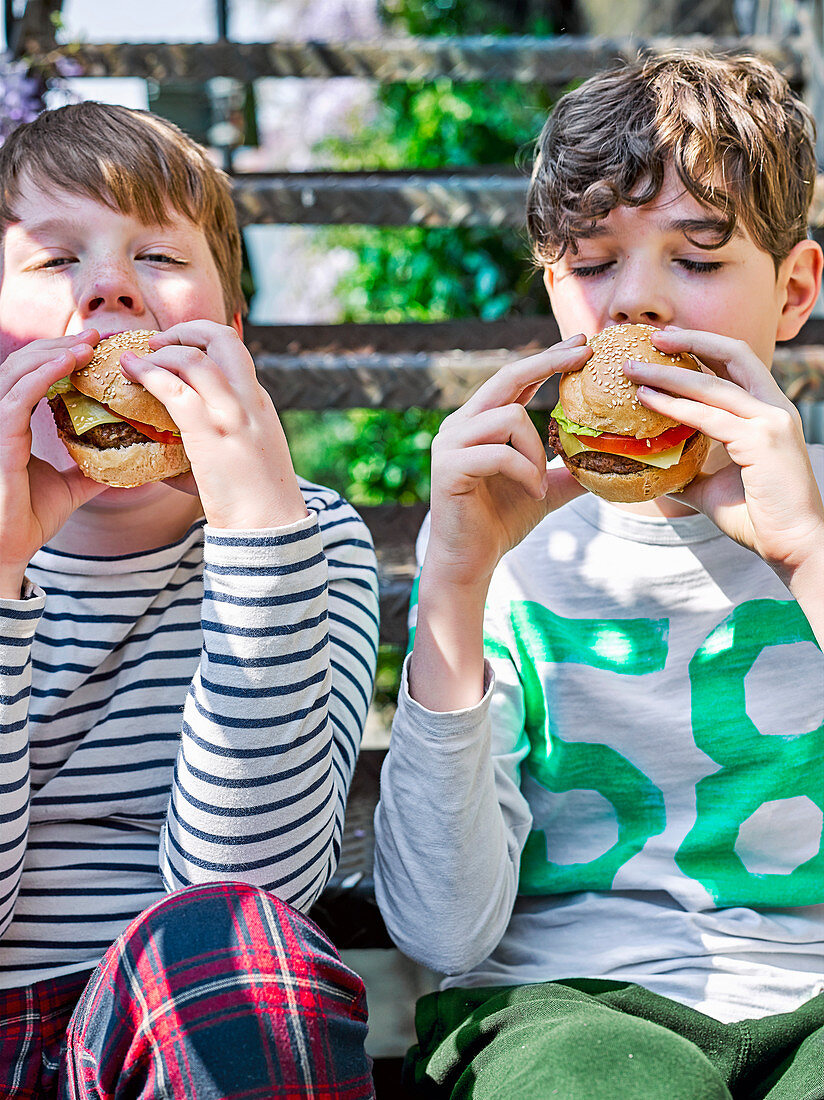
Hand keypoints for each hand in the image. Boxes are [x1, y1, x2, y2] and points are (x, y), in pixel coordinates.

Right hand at [0, 330, 103, 598]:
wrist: (7, 550)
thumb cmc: (27, 519)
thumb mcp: (70, 489)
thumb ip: (92, 471)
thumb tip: (129, 466)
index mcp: (12, 425)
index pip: (30, 377)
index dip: (58, 357)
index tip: (94, 348)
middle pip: (23, 365)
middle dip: (59, 346)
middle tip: (96, 337)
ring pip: (17, 372)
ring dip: (54, 354)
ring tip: (88, 345)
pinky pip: (17, 396)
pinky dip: (42, 375)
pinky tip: (69, 364)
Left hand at [119, 322, 307, 529]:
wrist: (271, 527)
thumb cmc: (253, 503)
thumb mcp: (238, 461)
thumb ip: (205, 448)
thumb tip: (160, 456)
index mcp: (259, 404)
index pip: (234, 353)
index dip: (202, 341)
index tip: (176, 349)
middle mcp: (250, 401)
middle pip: (223, 338)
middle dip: (186, 330)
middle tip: (157, 343)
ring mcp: (233, 414)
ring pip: (196, 358)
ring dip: (162, 352)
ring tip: (137, 360)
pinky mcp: (212, 433)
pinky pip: (176, 389)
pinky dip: (148, 373)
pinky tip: (130, 372)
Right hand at [425, 334, 590, 589]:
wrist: (470, 562)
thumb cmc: (500, 523)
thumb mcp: (544, 490)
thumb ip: (568, 471)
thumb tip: (611, 461)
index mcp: (479, 422)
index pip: (515, 378)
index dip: (547, 358)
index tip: (582, 344)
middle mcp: (460, 425)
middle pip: (507, 377)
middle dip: (548, 362)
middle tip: (585, 354)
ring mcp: (450, 443)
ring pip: (509, 418)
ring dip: (536, 451)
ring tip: (539, 483)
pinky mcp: (449, 467)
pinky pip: (499, 454)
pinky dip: (524, 472)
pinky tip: (530, 493)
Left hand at [624, 327, 823, 588]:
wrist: (793, 546)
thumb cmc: (758, 518)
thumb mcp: (714, 487)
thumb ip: (688, 471)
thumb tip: (652, 470)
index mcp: (768, 412)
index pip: (736, 363)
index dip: (702, 347)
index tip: (665, 342)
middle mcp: (774, 408)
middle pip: (732, 355)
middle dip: (689, 341)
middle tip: (649, 337)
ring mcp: (771, 422)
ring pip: (714, 384)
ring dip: (669, 372)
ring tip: (633, 368)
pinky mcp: (762, 441)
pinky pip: (709, 417)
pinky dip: (674, 406)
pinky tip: (647, 400)